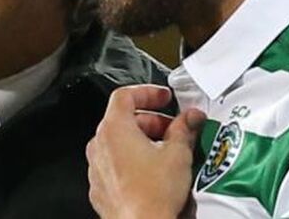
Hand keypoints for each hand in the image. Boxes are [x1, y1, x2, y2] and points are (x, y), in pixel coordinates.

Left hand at [86, 84, 206, 218]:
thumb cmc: (153, 195)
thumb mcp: (178, 154)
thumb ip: (184, 129)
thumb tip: (190, 118)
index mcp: (114, 129)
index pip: (125, 95)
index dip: (148, 92)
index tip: (164, 97)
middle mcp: (100, 146)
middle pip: (122, 119)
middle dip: (151, 120)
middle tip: (173, 128)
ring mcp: (97, 168)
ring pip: (118, 143)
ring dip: (142, 141)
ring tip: (166, 152)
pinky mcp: (100, 188)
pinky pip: (115, 165)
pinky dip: (132, 161)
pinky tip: (153, 173)